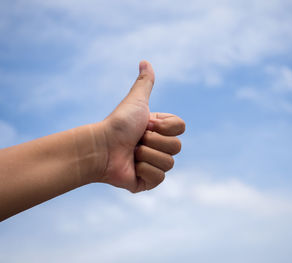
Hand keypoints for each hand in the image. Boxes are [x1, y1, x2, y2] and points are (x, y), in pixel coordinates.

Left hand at [96, 61, 184, 191]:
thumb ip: (145, 83)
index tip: (146, 124)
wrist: (101, 147)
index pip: (181, 128)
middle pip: (177, 147)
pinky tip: (131, 167)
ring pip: (168, 163)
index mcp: (160, 130)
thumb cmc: (118, 124)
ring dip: (146, 155)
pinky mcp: (147, 182)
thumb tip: (144, 61)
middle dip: (153, 141)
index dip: (164, 126)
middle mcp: (159, 147)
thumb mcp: (136, 101)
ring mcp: (154, 165)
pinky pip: (159, 178)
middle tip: (136, 140)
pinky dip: (144, 171)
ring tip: (131, 153)